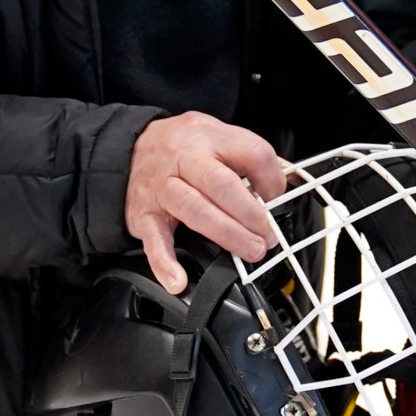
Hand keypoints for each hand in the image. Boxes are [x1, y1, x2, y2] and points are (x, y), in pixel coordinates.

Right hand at [125, 112, 287, 290]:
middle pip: (221, 183)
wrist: (130, 147)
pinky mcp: (143, 212)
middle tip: (268, 236)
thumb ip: (250, 159)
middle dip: (250, 214)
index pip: (251, 152)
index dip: (272, 179)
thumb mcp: (218, 137)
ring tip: (249, 251)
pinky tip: (179, 279)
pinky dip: (165, 262)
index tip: (278, 199)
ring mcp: (161, 186)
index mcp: (211, 136)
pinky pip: (153, 238)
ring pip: (193, 208)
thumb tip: (285, 186)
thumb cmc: (182, 147)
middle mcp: (184, 158)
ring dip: (226, 234)